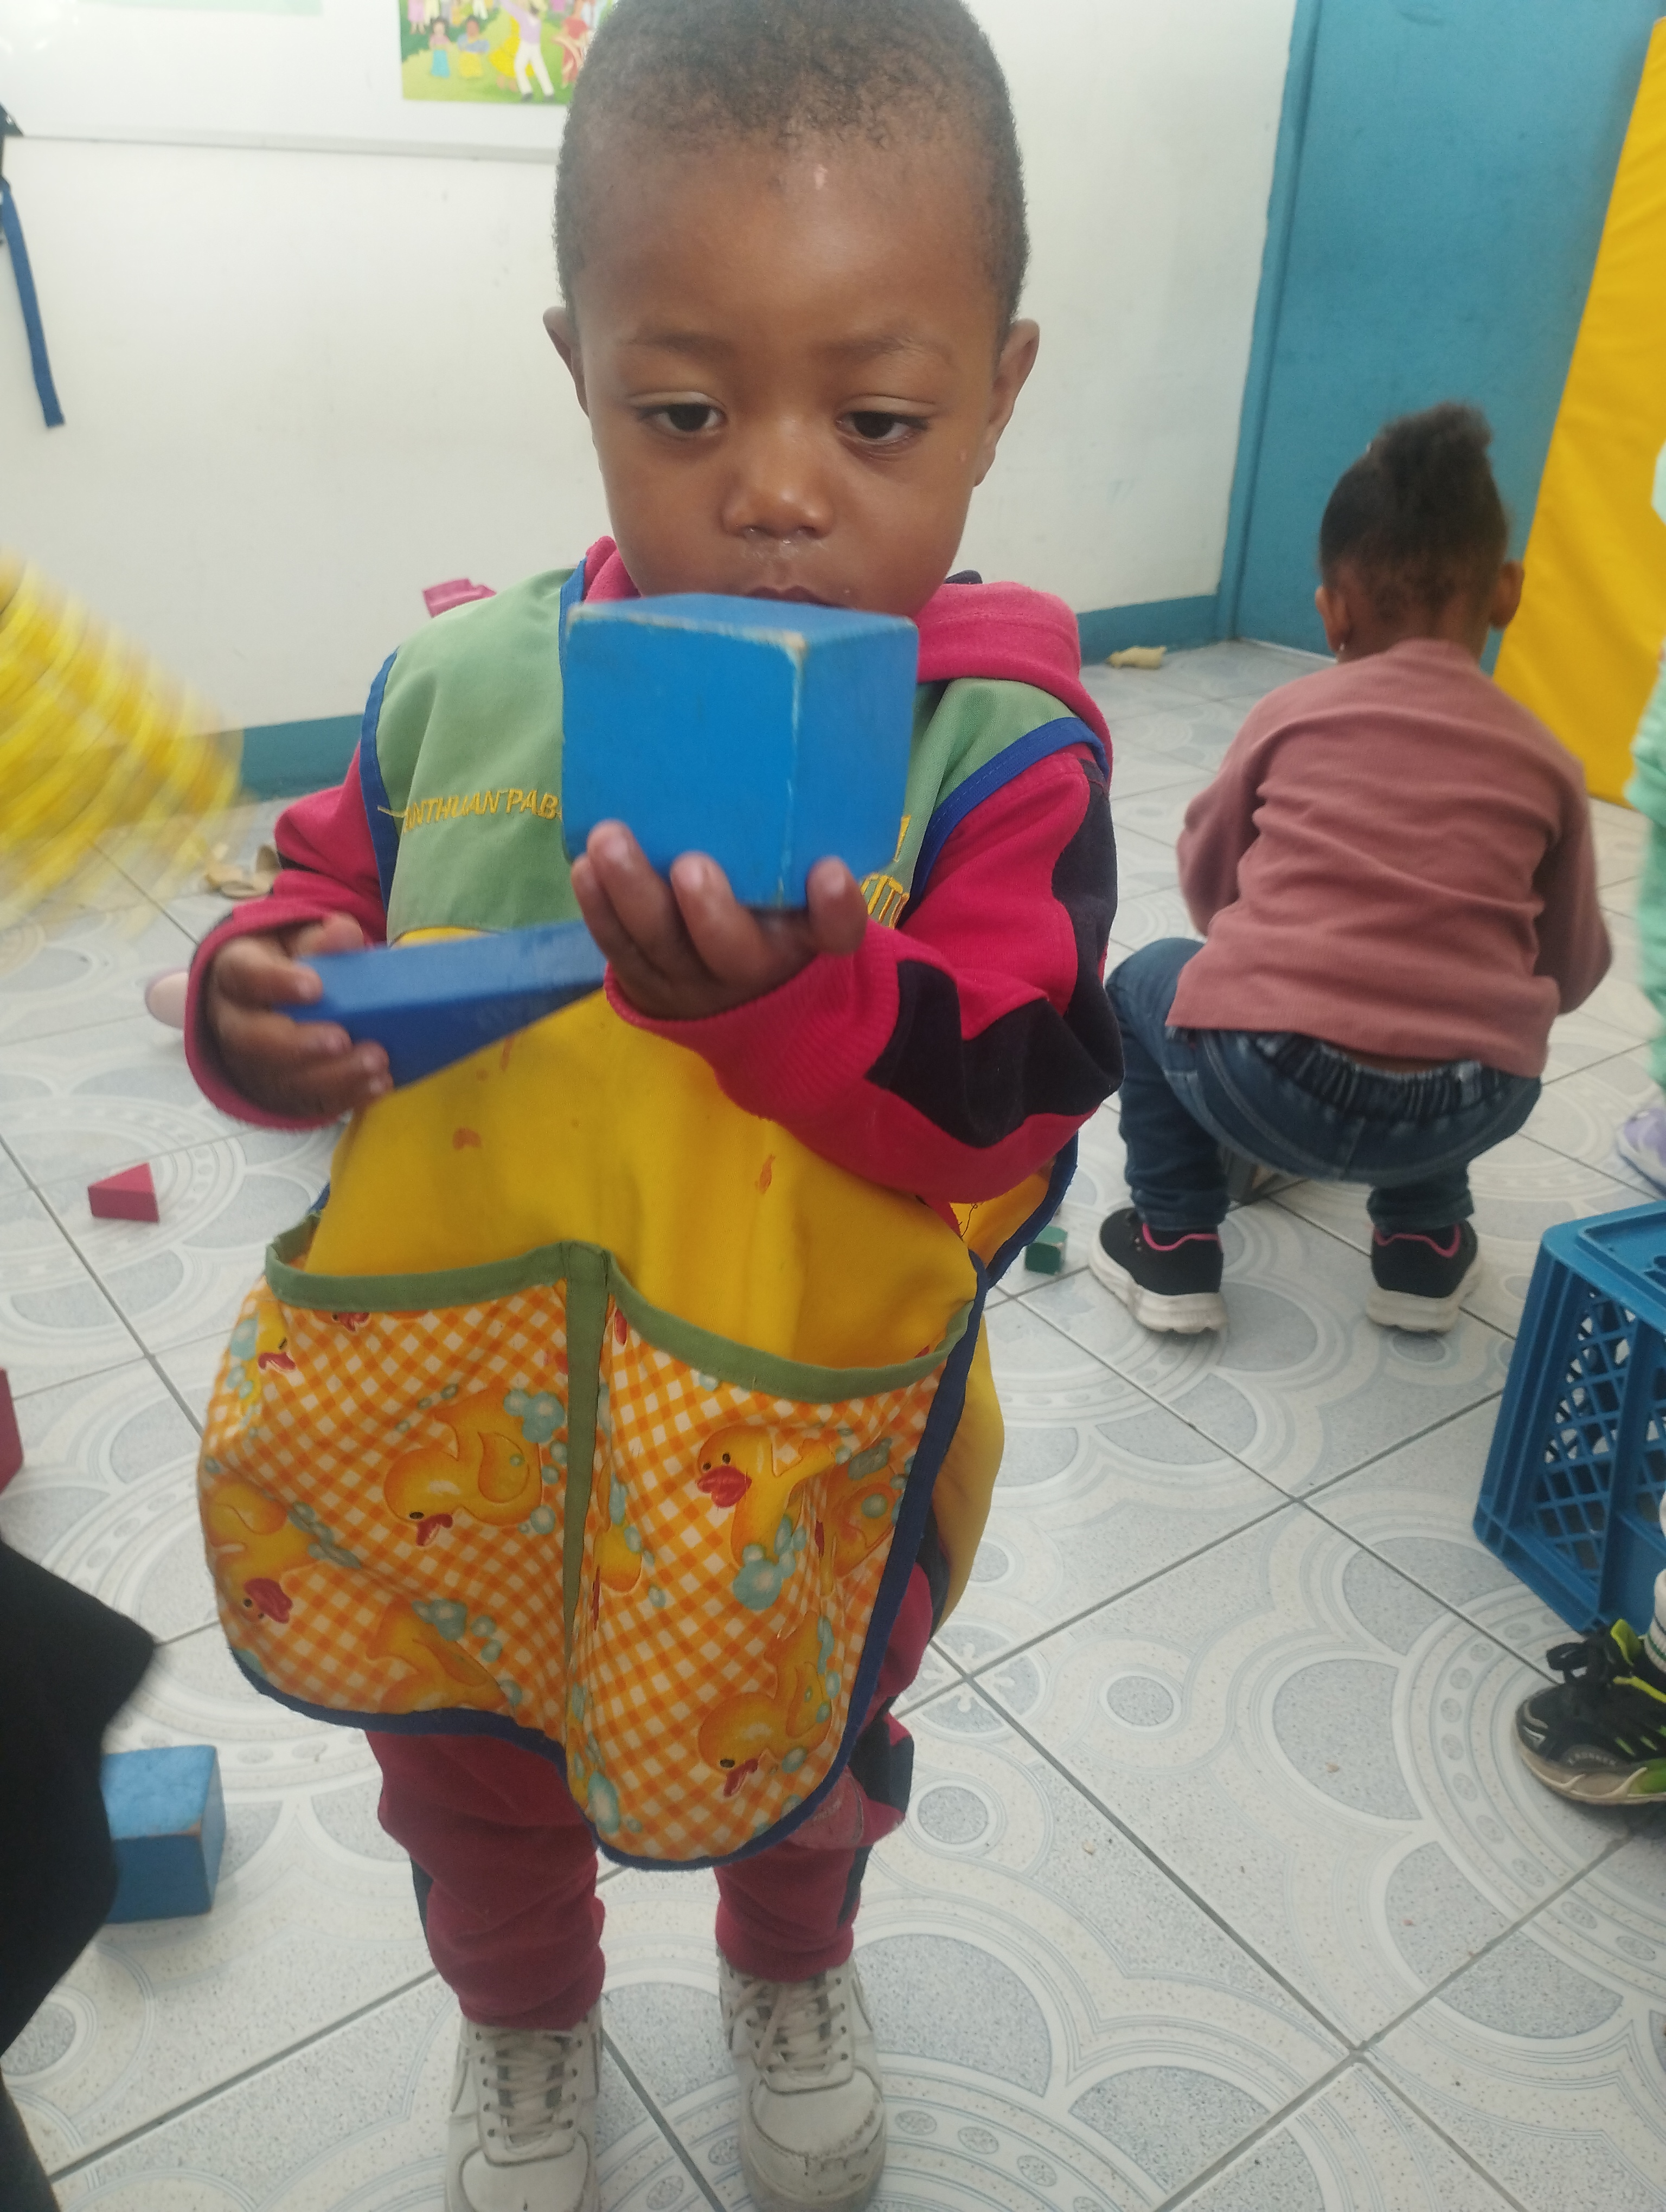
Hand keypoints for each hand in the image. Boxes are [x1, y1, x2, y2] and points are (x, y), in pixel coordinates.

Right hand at [204, 913, 390, 1118]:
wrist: (271, 1003)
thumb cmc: (288, 966)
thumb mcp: (298, 941)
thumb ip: (320, 940)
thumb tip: (344, 933)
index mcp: (233, 976)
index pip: (244, 977)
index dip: (275, 983)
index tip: (315, 986)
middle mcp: (234, 1025)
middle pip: (253, 1040)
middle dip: (299, 1044)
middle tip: (342, 1038)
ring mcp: (253, 1064)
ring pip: (282, 1079)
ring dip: (332, 1076)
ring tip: (376, 1063)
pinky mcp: (280, 1093)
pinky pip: (308, 1102)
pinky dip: (347, 1096)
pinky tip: (379, 1085)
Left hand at [570, 823, 867, 1019]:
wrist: (737, 995)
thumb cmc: (771, 911)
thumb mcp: (799, 888)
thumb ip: (797, 846)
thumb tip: (783, 766)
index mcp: (804, 939)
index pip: (835, 932)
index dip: (835, 909)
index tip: (830, 872)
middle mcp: (752, 965)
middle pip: (733, 951)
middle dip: (711, 911)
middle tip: (691, 865)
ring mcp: (691, 978)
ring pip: (662, 945)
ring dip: (632, 893)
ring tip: (608, 842)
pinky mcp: (645, 978)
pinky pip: (619, 948)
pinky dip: (599, 910)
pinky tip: (585, 868)